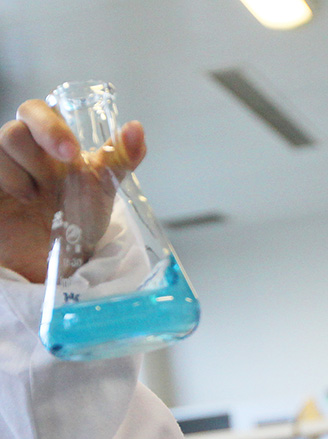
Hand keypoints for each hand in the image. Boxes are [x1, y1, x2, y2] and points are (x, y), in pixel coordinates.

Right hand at [0, 100, 145, 282]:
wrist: (61, 260)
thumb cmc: (79, 217)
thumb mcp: (103, 187)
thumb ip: (120, 157)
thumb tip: (136, 127)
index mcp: (46, 144)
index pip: (35, 111)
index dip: (49, 124)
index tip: (72, 152)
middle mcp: (20, 153)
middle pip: (13, 130)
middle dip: (38, 149)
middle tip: (63, 165)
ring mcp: (1, 170)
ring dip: (22, 172)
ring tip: (38, 197)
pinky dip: (8, 182)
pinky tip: (24, 201)